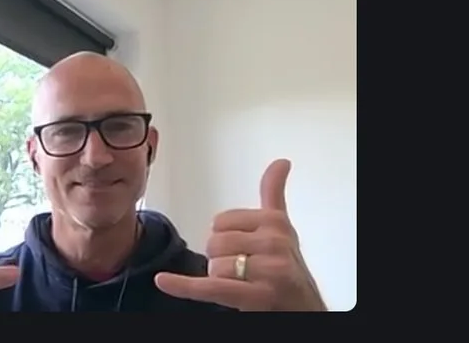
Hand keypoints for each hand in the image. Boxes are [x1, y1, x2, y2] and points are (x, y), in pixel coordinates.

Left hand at [156, 159, 324, 310]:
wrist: (305, 308)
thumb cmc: (289, 268)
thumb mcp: (283, 228)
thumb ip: (274, 193)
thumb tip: (281, 161)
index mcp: (275, 221)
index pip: (220, 222)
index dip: (226, 238)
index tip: (246, 249)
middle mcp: (274, 243)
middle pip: (215, 244)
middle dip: (222, 260)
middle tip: (245, 271)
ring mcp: (268, 271)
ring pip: (214, 267)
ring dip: (221, 280)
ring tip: (245, 284)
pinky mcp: (256, 296)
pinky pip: (210, 287)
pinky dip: (183, 286)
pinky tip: (164, 281)